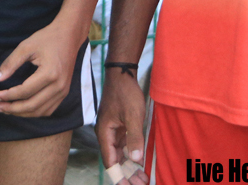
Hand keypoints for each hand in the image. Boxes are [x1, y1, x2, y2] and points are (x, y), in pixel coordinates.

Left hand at [0, 21, 84, 117]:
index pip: (25, 91)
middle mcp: (59, 86)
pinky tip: (22, 108)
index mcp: (50, 73)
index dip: (8, 96)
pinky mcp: (64, 92)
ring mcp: (63, 91)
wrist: (69, 36)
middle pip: (32, 105)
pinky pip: (48, 109)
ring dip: (22, 113)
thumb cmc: (48, 38)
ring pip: (40, 111)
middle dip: (12, 108)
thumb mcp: (26, 46)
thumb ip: (11, 63)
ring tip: (6, 109)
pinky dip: (34, 112)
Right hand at [97, 68, 148, 184]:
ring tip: (143, 178)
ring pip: (120, 154)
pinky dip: (132, 155)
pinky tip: (141, 162)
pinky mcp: (120, 127)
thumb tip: (136, 159)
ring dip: (130, 166)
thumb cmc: (125, 92)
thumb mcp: (133, 115)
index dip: (119, 176)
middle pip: (115, 161)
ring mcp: (113, 131)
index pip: (110, 162)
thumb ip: (134, 138)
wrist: (123, 74)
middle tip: (141, 183)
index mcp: (105, 133)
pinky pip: (125, 146)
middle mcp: (107, 134)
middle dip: (127, 174)